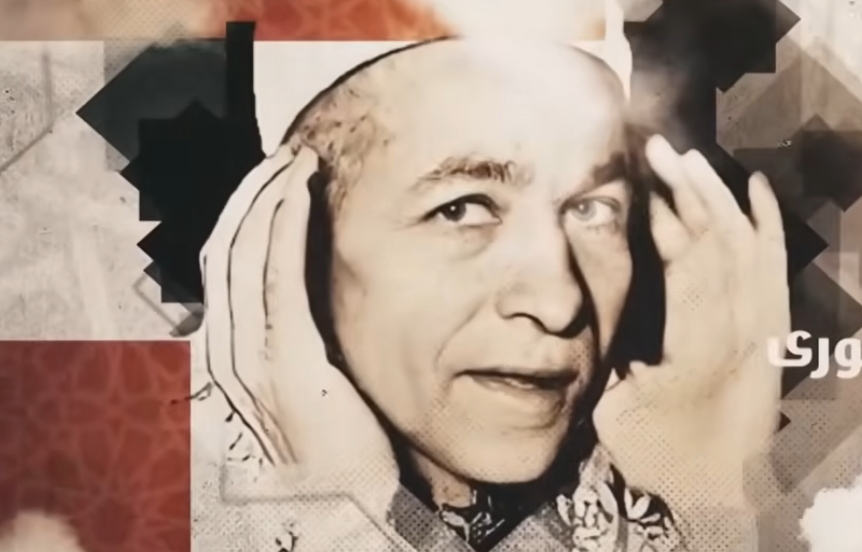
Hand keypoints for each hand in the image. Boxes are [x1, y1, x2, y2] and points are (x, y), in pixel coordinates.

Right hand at [200, 145, 398, 519]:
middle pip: (223, 247)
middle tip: (287, 155)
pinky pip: (275, 275)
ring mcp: (248, 356)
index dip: (247, 214)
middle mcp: (226, 350)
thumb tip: (306, 294)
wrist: (346, 504)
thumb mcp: (307, 380)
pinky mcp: (282, 360)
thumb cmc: (336, 445)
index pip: (224, 265)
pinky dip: (284, 224)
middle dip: (254, 192)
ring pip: (241, 251)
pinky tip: (302, 193)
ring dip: (268, 196)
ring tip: (297, 161)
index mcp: (230, 352)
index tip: (279, 179)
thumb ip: (295, 335)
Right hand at [594, 135, 788, 510]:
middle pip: (720, 244)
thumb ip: (612, 363)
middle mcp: (742, 331)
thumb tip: (590, 315)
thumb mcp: (621, 421)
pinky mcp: (772, 327)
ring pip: (747, 247)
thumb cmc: (667, 460)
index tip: (637, 176)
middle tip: (657, 148)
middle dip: (688, 190)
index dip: (663, 216)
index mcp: (701, 351)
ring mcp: (764, 327)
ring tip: (687, 157)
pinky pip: (774, 265)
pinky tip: (754, 186)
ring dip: (717, 198)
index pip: (689, 266)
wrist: (725, 493)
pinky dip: (767, 222)